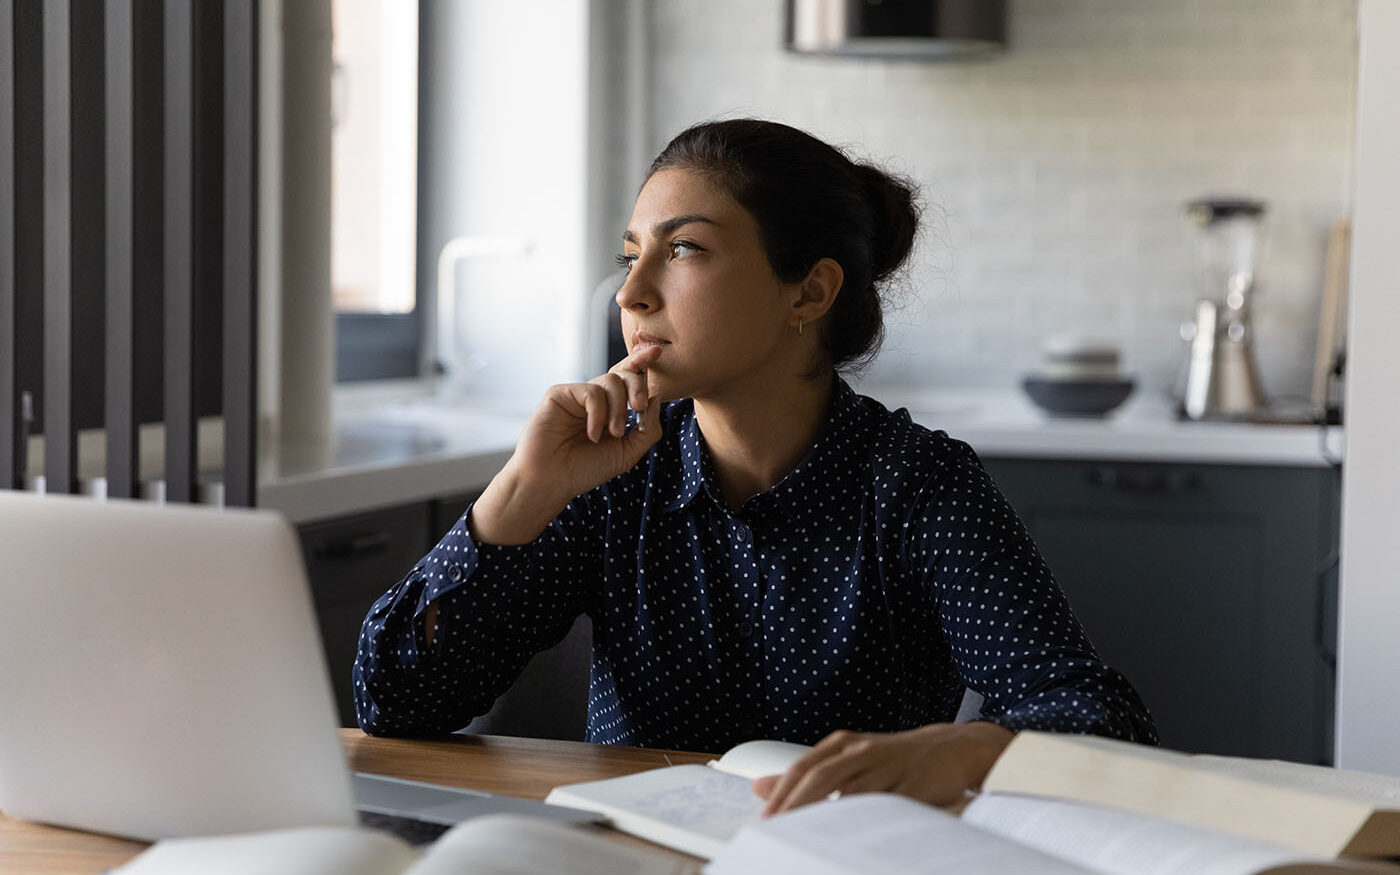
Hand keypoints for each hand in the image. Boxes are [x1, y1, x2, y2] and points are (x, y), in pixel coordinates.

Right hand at [468, 346, 664, 544]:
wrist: (552, 481)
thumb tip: (656, 398)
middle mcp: (593, 399)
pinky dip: (598, 414)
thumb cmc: (585, 470)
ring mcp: (576, 395)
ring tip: (613, 434)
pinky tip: (592, 434)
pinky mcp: (559, 394)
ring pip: (610, 381)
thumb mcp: (627, 453)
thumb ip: (647, 429)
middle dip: (637, 386)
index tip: (657, 352)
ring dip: (618, 409)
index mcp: (608, 409)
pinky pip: (592, 392)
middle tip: (638, 408)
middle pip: (623, 374)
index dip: (640, 363)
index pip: (627, 380)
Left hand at [753, 721, 1014, 816]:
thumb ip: (807, 774)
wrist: (951, 748)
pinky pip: (890, 807)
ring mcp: (891, 767)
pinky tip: (857, 839)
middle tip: (779, 830)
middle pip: (824, 777)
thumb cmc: (892, 759)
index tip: (766, 819)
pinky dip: (872, 822)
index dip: (783, 792)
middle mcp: (865, 751)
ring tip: (811, 840)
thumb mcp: (848, 759)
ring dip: (831, 817)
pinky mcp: (916, 785)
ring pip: (855, 793)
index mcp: (845, 743)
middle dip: (798, 805)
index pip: (805, 767)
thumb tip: (760, 787)